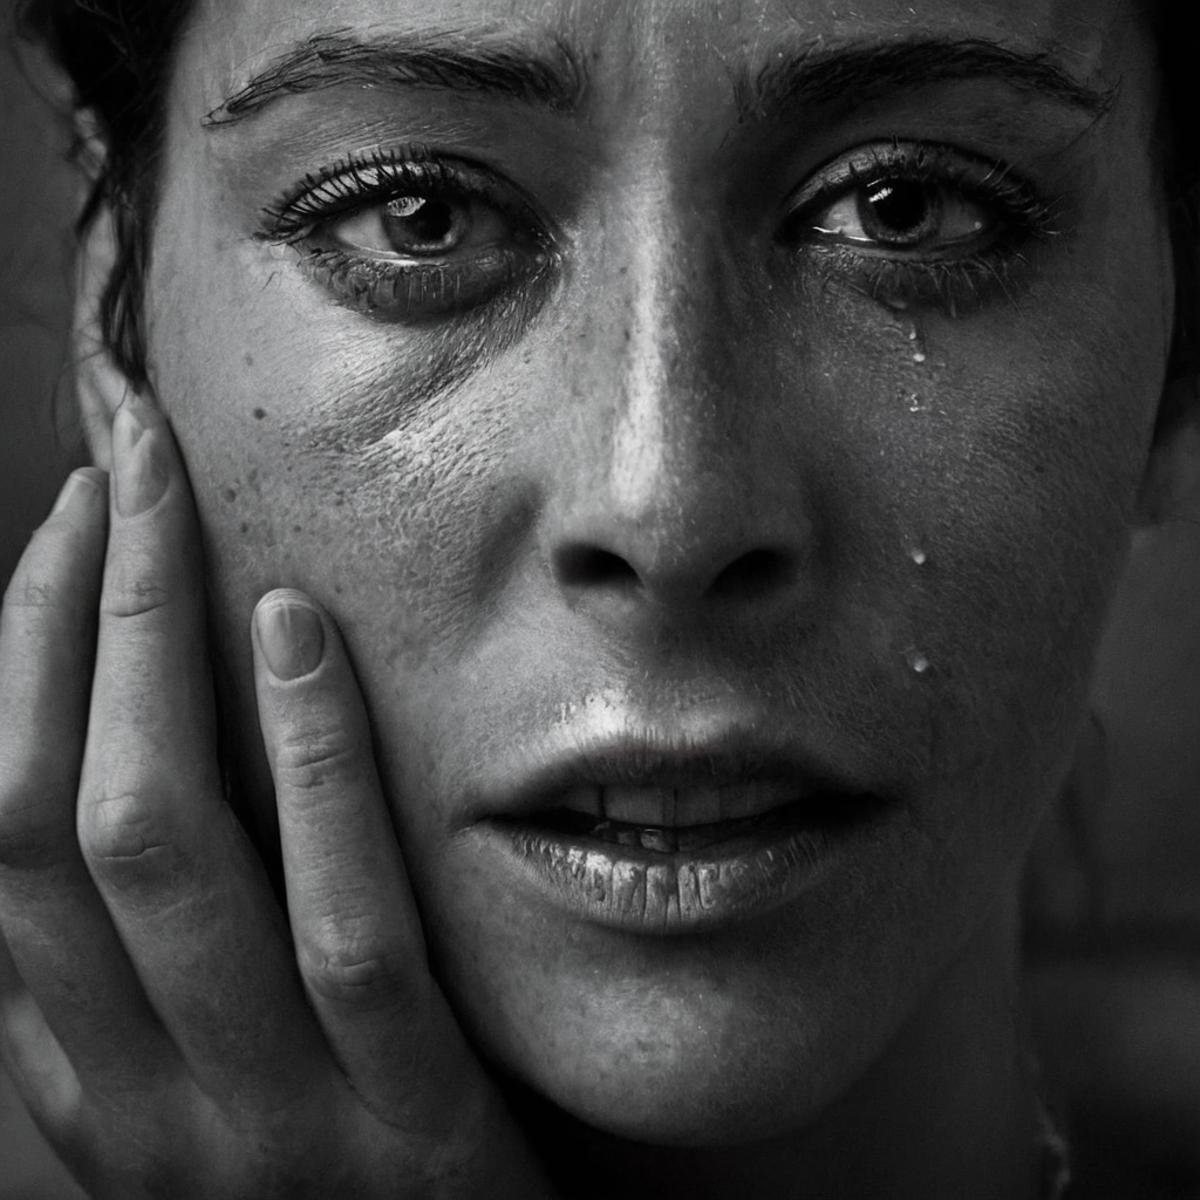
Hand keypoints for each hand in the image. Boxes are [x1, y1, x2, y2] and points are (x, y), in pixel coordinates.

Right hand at [0, 394, 551, 1198]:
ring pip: (164, 853)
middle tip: (114, 470)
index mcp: (82, 1079)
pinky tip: (298, 634)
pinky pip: (346, 924)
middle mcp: (142, 1098)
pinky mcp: (409, 1125)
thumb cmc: (331, 1184)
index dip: (7, 666)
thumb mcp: (206, 1092)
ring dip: (147, 657)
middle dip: (63, 621)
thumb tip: (115, 765)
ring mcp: (269, 1120)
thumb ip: (150, 968)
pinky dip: (312, 762)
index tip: (57, 530)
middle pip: (56, 819)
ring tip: (169, 512)